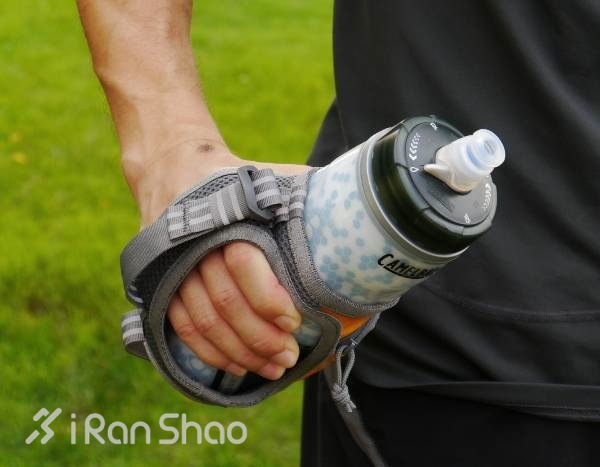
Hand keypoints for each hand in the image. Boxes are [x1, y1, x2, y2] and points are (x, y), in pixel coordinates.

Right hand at [129, 139, 307, 379]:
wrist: (176, 171)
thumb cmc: (235, 179)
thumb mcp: (272, 177)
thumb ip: (303, 196)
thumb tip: (358, 216)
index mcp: (226, 217)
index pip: (244, 262)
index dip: (269, 298)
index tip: (294, 321)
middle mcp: (196, 245)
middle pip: (224, 302)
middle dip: (261, 337)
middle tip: (290, 356)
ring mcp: (174, 268)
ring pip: (204, 322)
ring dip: (239, 352)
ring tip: (273, 369)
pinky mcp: (163, 285)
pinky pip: (182, 327)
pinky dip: (209, 352)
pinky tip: (236, 366)